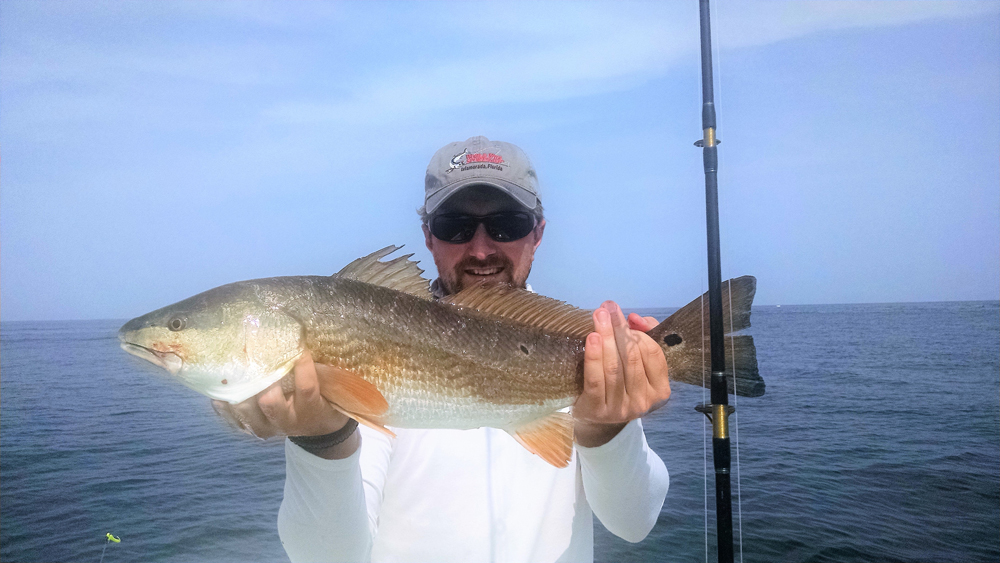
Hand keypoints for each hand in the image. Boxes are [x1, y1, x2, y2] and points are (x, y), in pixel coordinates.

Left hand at [211, 352, 357, 457]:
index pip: (306, 387)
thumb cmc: (324, 400)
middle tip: (257, 356)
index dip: (302, 366)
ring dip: (239, 389)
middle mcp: (288, 421)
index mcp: (311, 409)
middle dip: (263, 378)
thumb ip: (320, 370)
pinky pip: (233, 419)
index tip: (300, 346)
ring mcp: (267, 428)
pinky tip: (221, 387)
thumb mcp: (330, 388)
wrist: (317, 430)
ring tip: (233, 368)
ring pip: (246, 411)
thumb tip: (303, 337)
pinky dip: (224, 404)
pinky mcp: (252, 431)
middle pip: (270, 402)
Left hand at [573, 301, 670, 446]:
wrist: (598, 419)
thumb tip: (635, 319)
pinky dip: (594, 357)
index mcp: (660, 390)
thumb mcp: (638, 365)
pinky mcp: (598, 410)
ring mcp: (621, 408)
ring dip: (606, 338)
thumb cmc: (620, 384)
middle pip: (631, 358)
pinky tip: (592, 339)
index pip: (652, 354)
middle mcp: (644, 402)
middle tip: (606, 308)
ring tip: (598, 316)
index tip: (623, 315)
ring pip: (614, 367)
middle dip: (619, 329)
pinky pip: (596, 380)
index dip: (638, 333)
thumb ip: (644, 337)